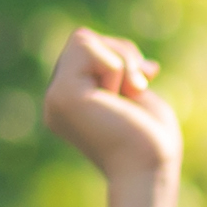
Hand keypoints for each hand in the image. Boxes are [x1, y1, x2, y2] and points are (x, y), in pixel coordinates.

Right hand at [39, 30, 179, 193]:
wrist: (151, 167)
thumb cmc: (152, 140)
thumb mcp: (135, 93)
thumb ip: (118, 70)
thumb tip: (120, 48)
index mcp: (72, 100)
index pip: (88, 50)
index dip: (121, 57)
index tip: (144, 81)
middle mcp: (56, 99)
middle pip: (83, 39)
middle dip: (122, 54)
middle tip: (137, 89)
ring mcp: (54, 97)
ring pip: (82, 38)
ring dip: (120, 62)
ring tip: (128, 97)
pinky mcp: (61, 94)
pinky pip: (86, 47)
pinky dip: (116, 68)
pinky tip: (119, 99)